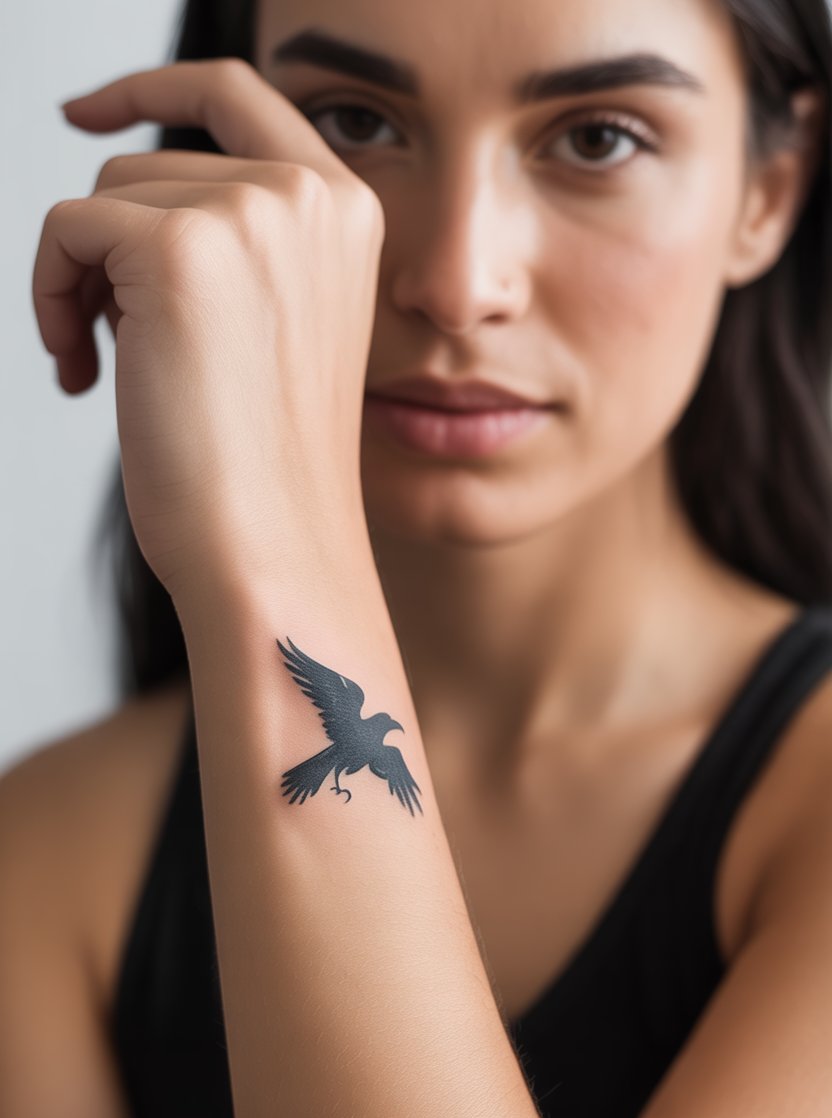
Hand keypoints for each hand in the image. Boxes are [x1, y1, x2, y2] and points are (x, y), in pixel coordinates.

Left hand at [33, 59, 384, 602]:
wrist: (273, 549)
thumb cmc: (265, 469)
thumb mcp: (275, 329)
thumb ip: (236, 247)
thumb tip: (122, 212)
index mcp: (346, 214)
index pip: (235, 94)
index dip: (151, 90)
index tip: (89, 112)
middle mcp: (309, 196)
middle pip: (147, 162)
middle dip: (107, 248)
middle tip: (108, 339)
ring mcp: (251, 213)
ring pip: (102, 194)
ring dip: (78, 280)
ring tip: (104, 364)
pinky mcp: (179, 247)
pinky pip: (63, 229)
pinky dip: (49, 300)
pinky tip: (83, 374)